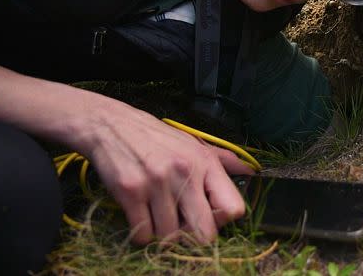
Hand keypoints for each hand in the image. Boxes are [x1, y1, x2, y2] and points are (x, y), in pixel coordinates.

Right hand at [67, 92, 252, 243]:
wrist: (110, 125)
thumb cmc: (155, 138)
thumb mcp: (192, 142)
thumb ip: (223, 160)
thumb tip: (251, 170)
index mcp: (204, 162)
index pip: (233, 209)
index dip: (221, 220)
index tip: (208, 216)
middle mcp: (184, 172)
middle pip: (205, 233)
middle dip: (193, 235)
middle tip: (180, 224)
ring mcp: (157, 183)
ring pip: (170, 237)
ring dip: (163, 233)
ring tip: (156, 213)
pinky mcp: (130, 193)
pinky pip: (143, 235)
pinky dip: (142, 233)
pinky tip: (140, 215)